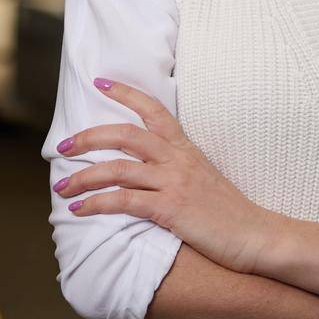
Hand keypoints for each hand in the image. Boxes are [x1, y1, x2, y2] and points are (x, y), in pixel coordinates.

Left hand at [53, 77, 283, 273]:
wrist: (256, 236)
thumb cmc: (230, 213)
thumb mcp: (203, 178)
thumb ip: (177, 168)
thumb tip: (147, 168)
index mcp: (185, 148)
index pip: (153, 109)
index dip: (125, 92)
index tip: (100, 82)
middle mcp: (177, 159)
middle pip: (125, 135)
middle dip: (88, 138)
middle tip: (62, 146)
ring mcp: (174, 182)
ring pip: (117, 168)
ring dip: (83, 177)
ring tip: (62, 187)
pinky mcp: (170, 208)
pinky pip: (123, 200)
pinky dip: (95, 203)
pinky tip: (79, 210)